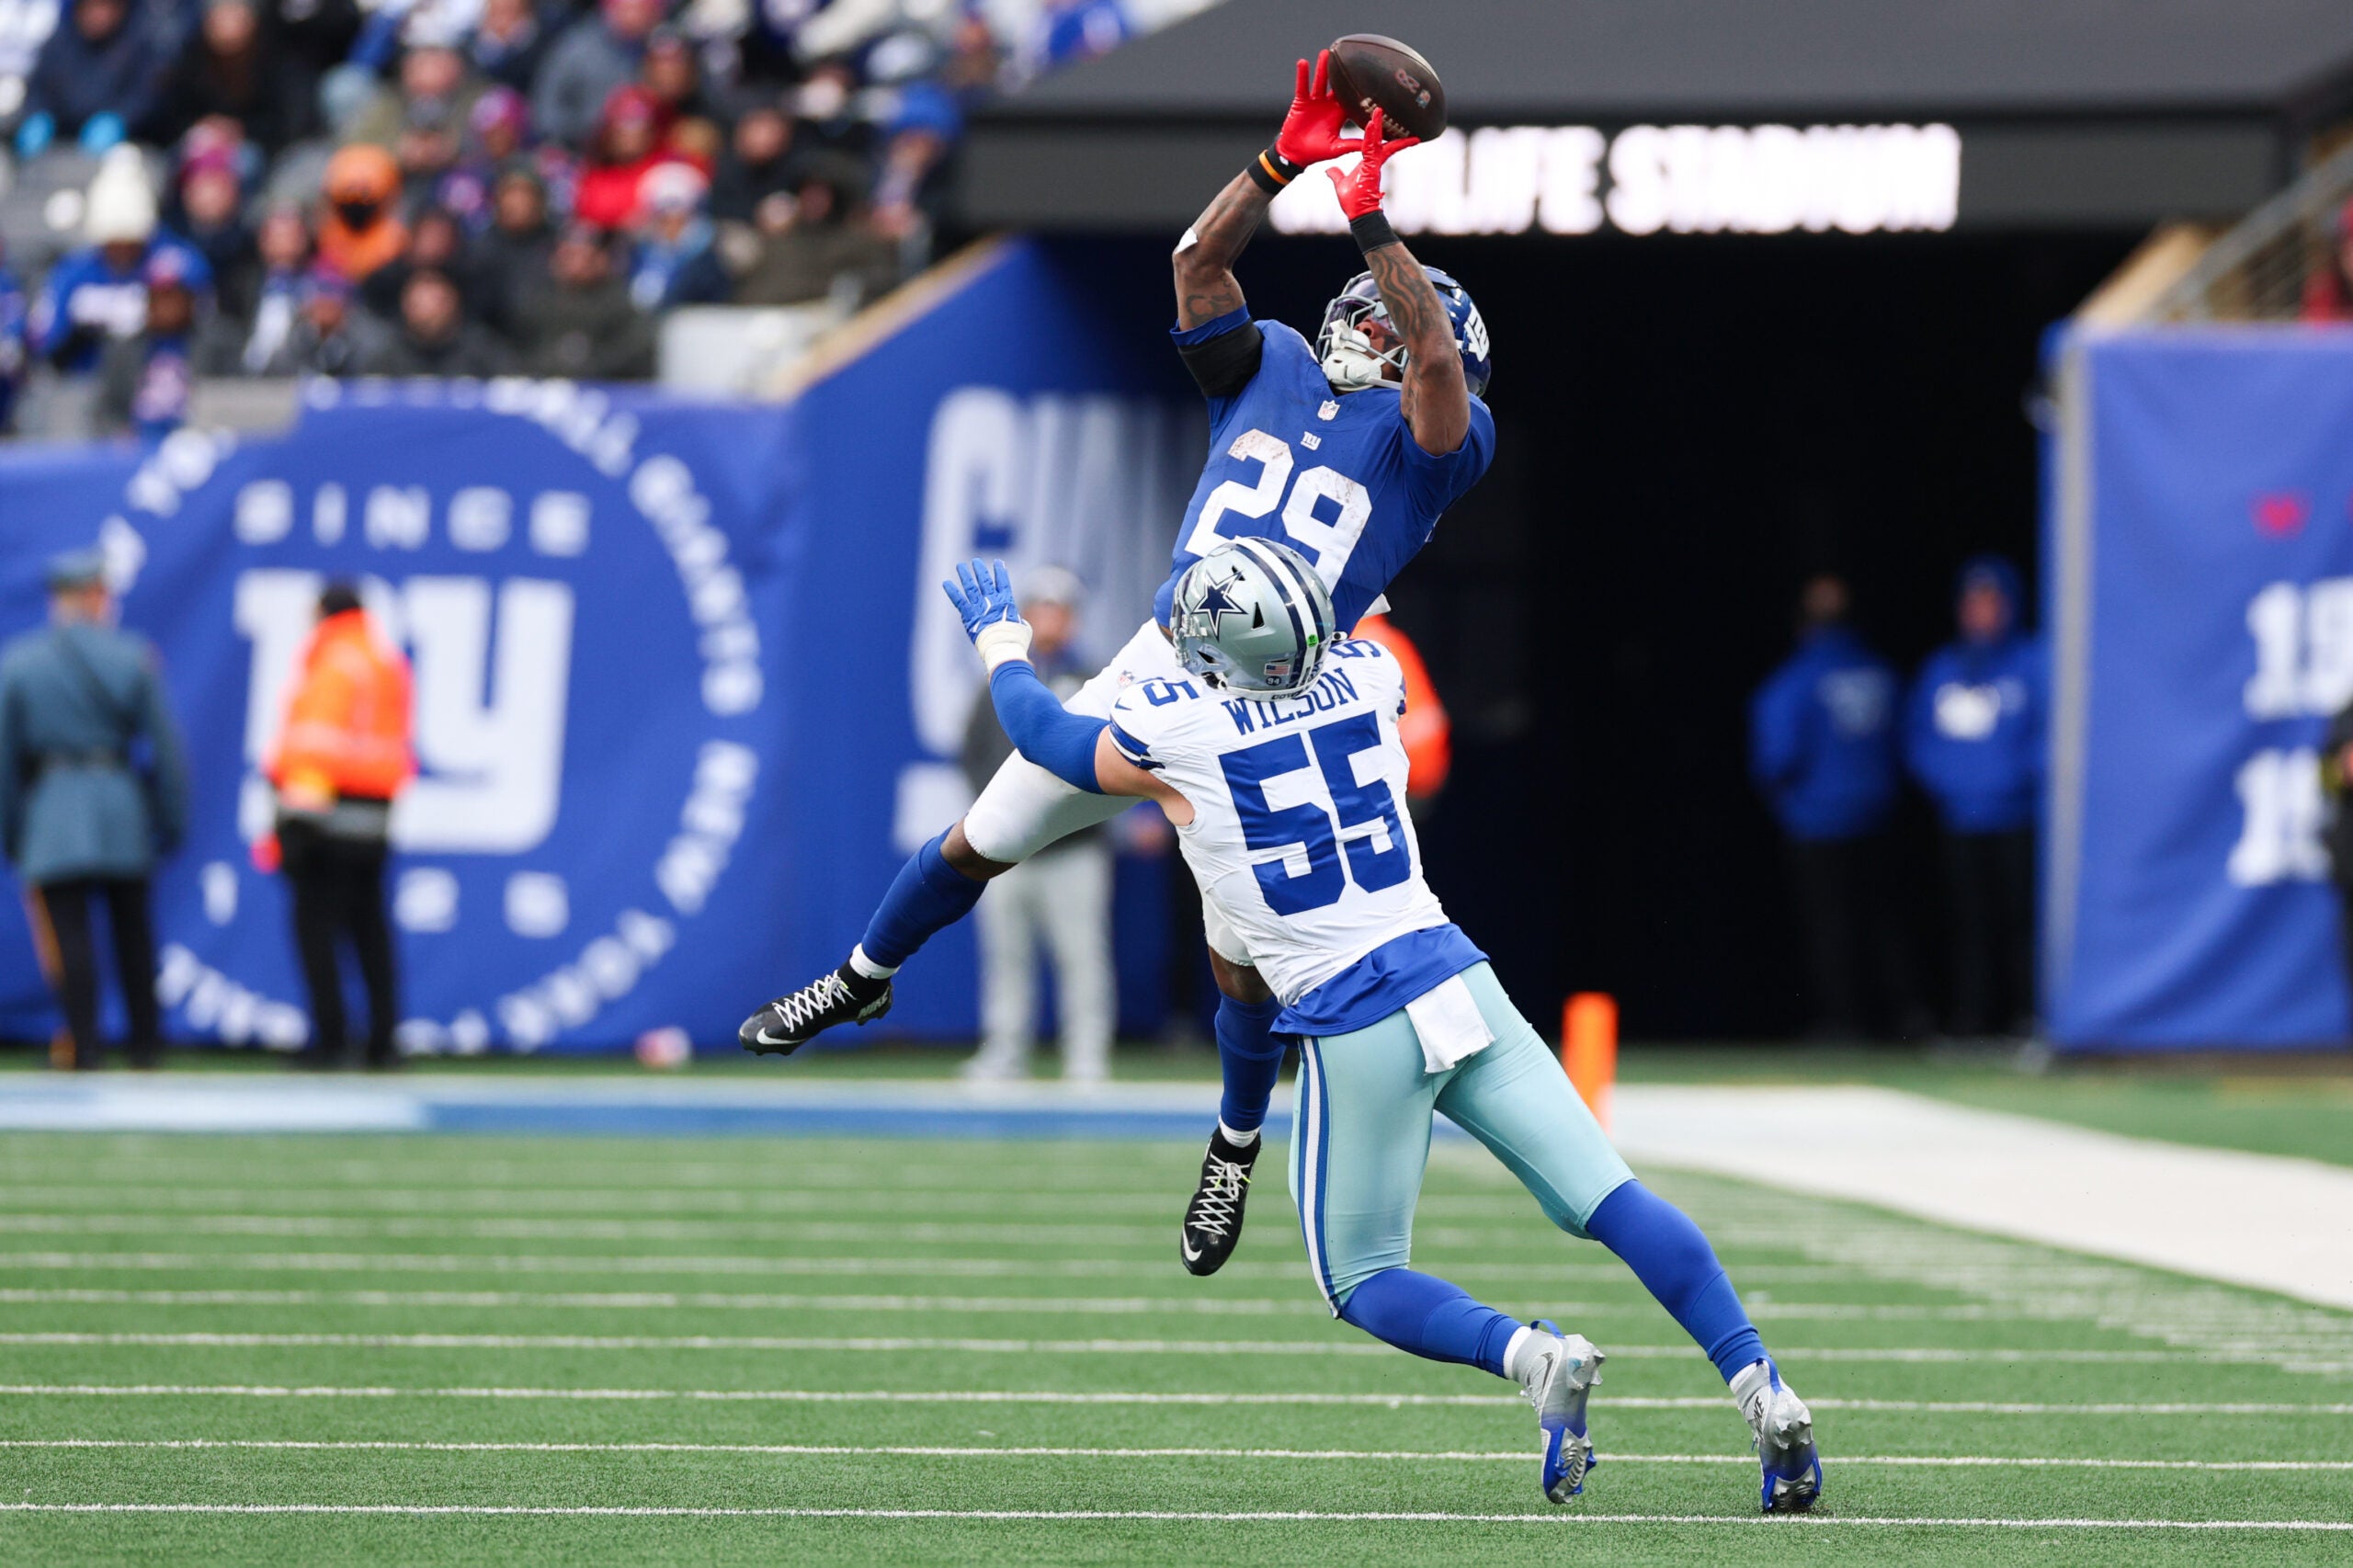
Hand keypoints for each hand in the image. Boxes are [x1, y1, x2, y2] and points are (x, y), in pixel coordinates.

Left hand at [942, 558, 1033, 669]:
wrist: (1002, 647)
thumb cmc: (1015, 641)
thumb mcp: (1024, 628)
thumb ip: (1021, 622)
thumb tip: (1020, 623)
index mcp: (1007, 602)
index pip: (1003, 582)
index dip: (1000, 571)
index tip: (998, 563)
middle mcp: (992, 601)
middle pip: (985, 581)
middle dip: (980, 570)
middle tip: (976, 561)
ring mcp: (980, 607)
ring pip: (971, 586)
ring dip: (965, 575)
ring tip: (960, 566)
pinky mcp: (969, 615)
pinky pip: (959, 600)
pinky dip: (952, 591)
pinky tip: (946, 583)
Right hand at [1275, 50, 1361, 167]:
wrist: (1296, 154)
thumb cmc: (1317, 153)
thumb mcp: (1337, 148)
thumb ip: (1353, 144)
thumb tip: (1372, 145)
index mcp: (1338, 114)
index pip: (1350, 98)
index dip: (1357, 88)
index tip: (1367, 75)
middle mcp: (1327, 105)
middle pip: (1336, 85)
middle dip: (1341, 72)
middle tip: (1349, 56)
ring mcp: (1314, 102)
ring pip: (1319, 81)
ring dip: (1322, 68)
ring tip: (1326, 53)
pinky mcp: (1301, 102)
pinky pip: (1302, 86)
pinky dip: (1302, 75)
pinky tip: (1303, 63)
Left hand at [1326, 109, 1418, 219]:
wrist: (1358, 214)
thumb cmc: (1353, 202)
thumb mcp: (1341, 184)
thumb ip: (1336, 175)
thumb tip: (1329, 171)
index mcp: (1367, 163)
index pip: (1371, 144)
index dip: (1374, 134)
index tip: (1376, 123)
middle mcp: (1372, 161)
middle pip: (1376, 138)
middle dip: (1379, 124)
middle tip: (1379, 109)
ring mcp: (1373, 164)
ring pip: (1376, 140)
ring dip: (1376, 125)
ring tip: (1377, 111)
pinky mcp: (1372, 168)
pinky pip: (1371, 148)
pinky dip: (1371, 137)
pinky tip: (1370, 125)